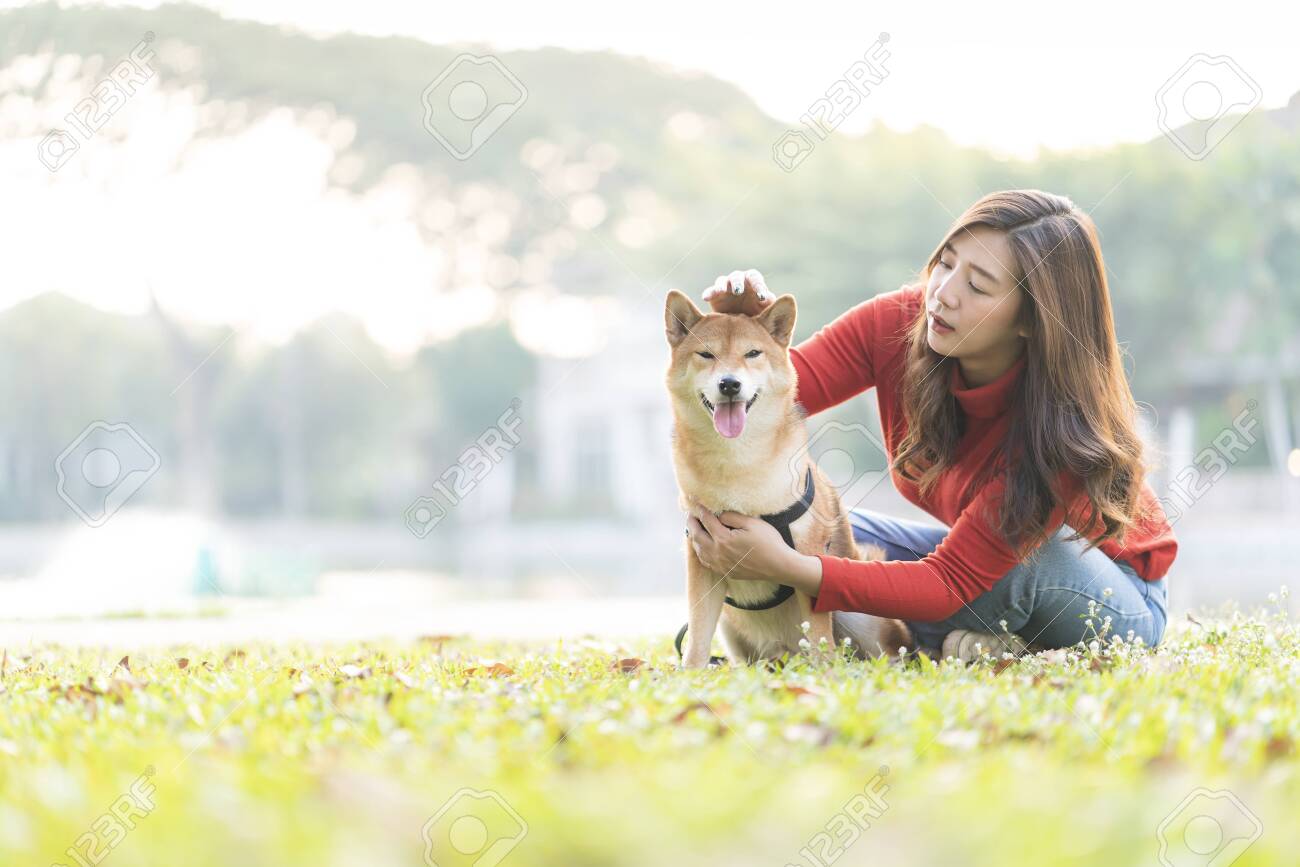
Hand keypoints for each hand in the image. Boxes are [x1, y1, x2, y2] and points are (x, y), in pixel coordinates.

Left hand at [686, 504, 822, 594]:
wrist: (779, 566)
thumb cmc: (769, 542)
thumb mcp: (752, 523)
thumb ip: (732, 517)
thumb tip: (718, 514)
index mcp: (724, 539)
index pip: (706, 521)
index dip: (700, 510)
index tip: (695, 502)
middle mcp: (718, 554)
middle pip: (697, 536)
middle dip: (692, 524)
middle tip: (690, 515)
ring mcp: (721, 565)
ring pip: (699, 551)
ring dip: (694, 539)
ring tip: (695, 530)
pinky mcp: (726, 572)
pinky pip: (706, 562)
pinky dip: (701, 553)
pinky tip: (703, 548)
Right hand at [701, 268, 775, 315]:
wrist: (741, 323)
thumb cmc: (757, 312)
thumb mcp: (765, 309)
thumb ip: (768, 303)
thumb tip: (769, 299)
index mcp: (753, 282)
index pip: (755, 279)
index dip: (758, 286)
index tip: (761, 297)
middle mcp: (739, 281)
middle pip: (737, 277)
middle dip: (738, 283)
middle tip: (738, 291)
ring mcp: (725, 286)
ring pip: (722, 281)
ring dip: (722, 285)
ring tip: (720, 291)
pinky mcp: (715, 295)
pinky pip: (710, 291)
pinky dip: (709, 293)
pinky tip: (705, 298)